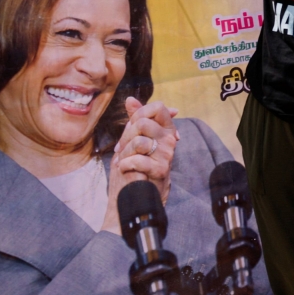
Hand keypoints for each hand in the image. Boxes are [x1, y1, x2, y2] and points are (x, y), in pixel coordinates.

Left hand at [100, 97, 178, 234]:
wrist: (136, 195)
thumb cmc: (135, 165)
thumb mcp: (134, 139)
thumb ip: (135, 118)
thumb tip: (130, 99)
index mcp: (165, 129)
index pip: (158, 107)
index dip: (141, 113)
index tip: (133, 126)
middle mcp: (170, 139)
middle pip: (143, 123)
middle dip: (126, 137)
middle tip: (123, 150)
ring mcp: (167, 154)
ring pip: (139, 140)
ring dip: (124, 153)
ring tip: (125, 162)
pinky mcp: (161, 169)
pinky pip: (138, 159)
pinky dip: (125, 165)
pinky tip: (125, 170)